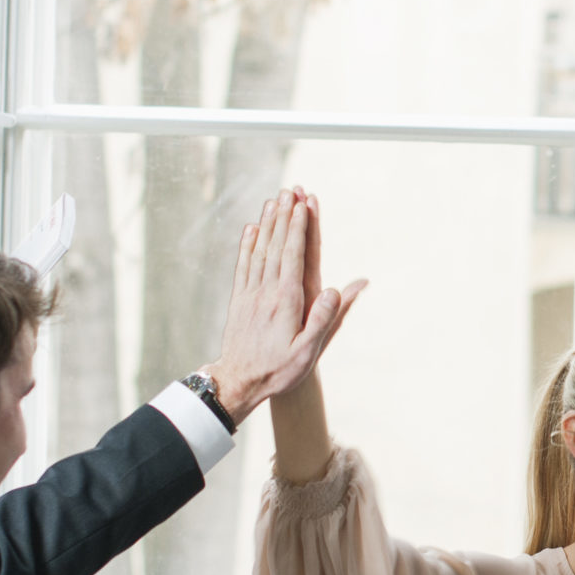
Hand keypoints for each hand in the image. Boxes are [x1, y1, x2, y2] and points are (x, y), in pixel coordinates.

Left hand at [206, 188, 365, 423]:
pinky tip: (251, 229)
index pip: (293, 256)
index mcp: (286, 301)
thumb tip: (335, 289)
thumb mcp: (308, 351)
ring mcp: (250, 294)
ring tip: (274, 201)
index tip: (303, 205)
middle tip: (290, 191)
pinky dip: (247, 244)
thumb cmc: (279, 371)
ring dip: (267, 224)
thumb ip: (323, 320)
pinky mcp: (239, 300)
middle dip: (284, 217)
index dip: (298, 229)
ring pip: (259, 251)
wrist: (239, 382)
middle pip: (276, 246)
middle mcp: (266, 292)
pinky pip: (243, 265)